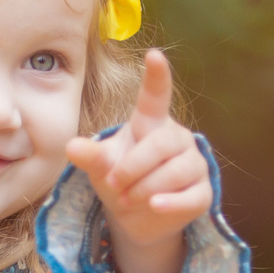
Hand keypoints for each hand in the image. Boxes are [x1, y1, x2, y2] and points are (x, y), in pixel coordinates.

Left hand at [64, 48, 210, 272]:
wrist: (137, 217)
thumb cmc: (120, 180)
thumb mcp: (101, 167)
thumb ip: (91, 156)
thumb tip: (71, 146)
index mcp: (150, 123)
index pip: (155, 96)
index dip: (156, 76)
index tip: (154, 54)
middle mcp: (176, 138)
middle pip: (161, 145)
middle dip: (134, 167)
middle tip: (115, 185)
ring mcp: (193, 164)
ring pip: (176, 173)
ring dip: (145, 189)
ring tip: (128, 198)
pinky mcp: (202, 192)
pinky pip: (191, 196)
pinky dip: (170, 203)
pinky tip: (155, 206)